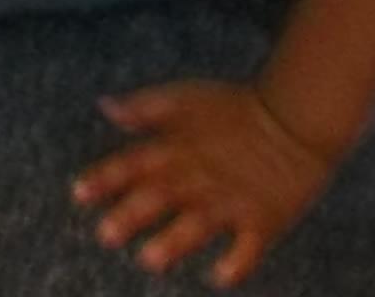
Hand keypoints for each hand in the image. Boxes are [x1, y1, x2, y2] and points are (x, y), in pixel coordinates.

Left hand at [72, 83, 328, 284]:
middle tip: (106, 235)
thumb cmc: (236, 107)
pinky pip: (251, 245)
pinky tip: (220, 278)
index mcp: (176, 148)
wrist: (295, 118)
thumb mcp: (184, 96)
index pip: (133, 163)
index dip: (105, 178)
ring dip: (174, 242)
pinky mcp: (264, 218)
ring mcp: (232, 199)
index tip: (78, 194)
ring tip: (150, 259)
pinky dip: (238, 262)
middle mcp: (200, 176)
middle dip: (132, 215)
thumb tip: (106, 107)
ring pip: (199, 224)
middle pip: (161, 197)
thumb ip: (144, 107)